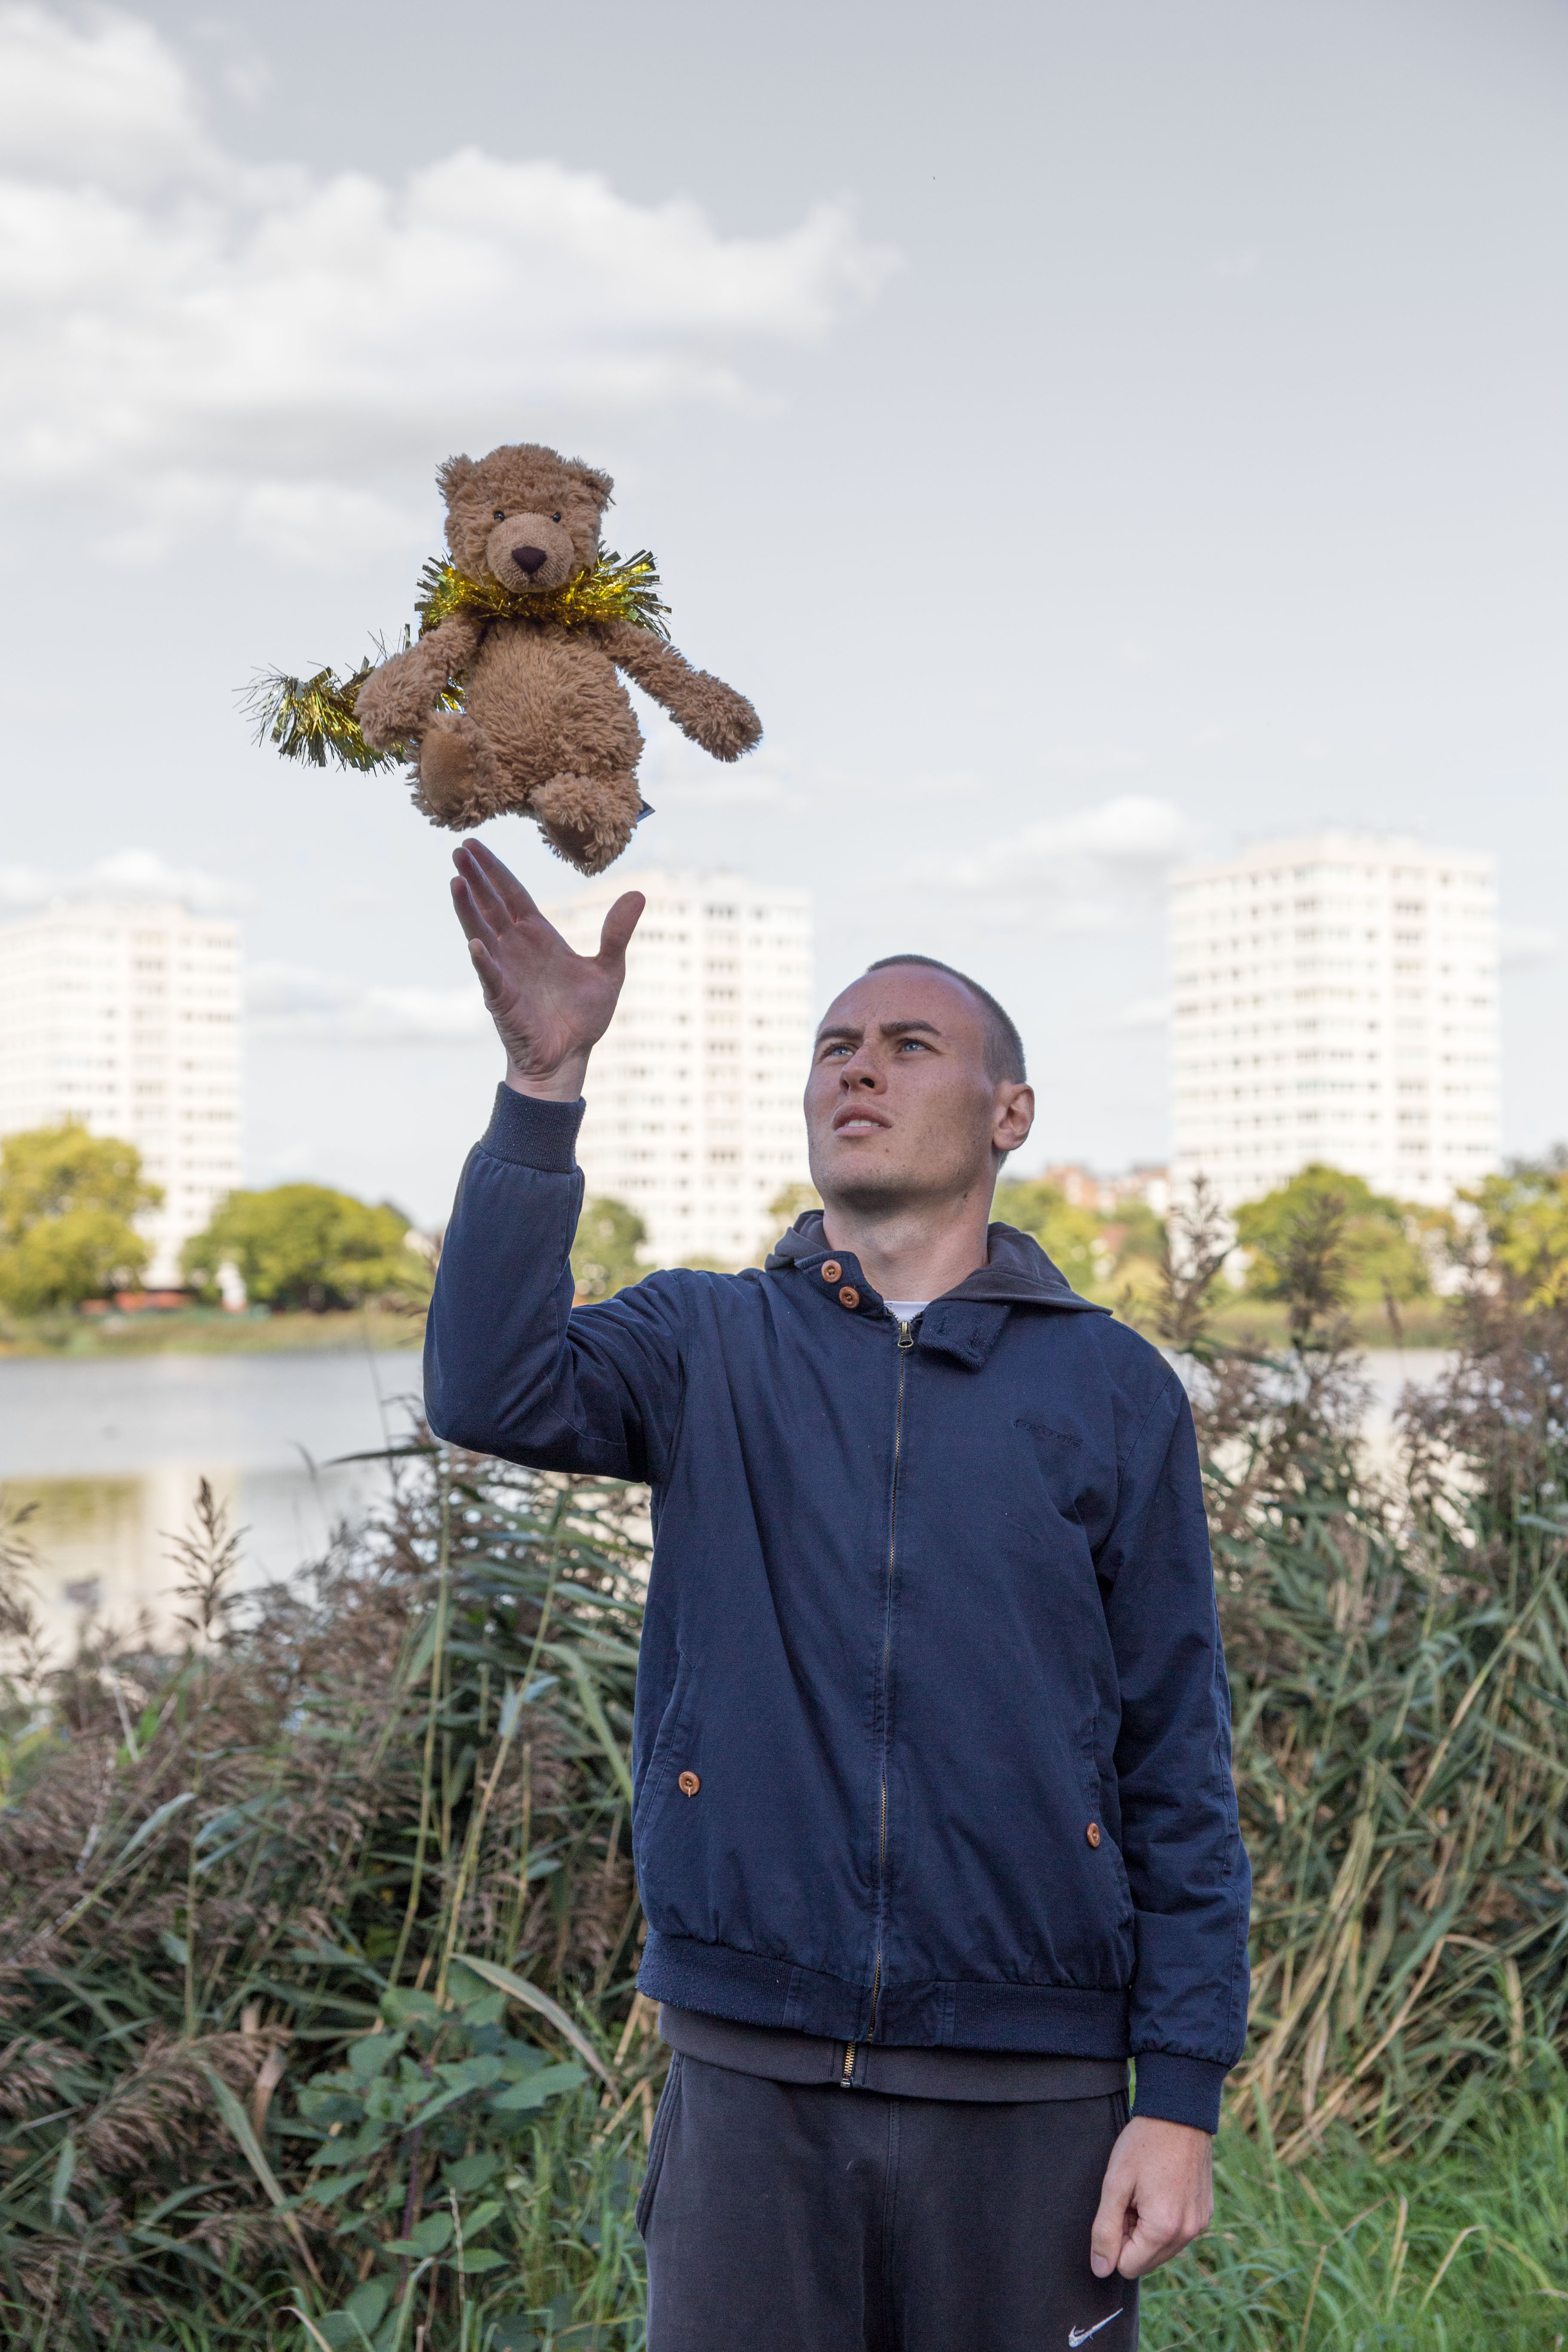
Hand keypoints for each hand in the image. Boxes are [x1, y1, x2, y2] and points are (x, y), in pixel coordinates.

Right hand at [449, 839, 642, 1099]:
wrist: (570, 1057)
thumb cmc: (583, 1017)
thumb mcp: (608, 969)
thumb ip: (617, 933)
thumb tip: (638, 894)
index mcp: (538, 936)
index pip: (512, 894)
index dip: (495, 870)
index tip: (476, 845)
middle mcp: (516, 948)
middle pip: (491, 904)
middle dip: (476, 877)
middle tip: (459, 848)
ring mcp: (505, 971)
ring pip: (481, 932)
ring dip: (468, 908)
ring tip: (456, 880)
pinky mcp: (503, 999)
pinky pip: (490, 976)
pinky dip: (483, 960)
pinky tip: (475, 942)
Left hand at [1090, 2116, 1212, 2279]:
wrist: (1179, 2112)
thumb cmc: (1143, 2144)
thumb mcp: (1114, 2184)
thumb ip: (1105, 2231)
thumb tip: (1100, 2270)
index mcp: (1163, 2229)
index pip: (1127, 2267)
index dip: (1115, 2240)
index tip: (1119, 2207)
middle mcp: (1188, 2233)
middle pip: (1146, 2261)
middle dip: (1132, 2235)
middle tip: (1131, 2197)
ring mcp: (1200, 2224)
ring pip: (1162, 2249)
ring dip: (1148, 2228)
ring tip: (1146, 2190)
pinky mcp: (1205, 2213)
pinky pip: (1178, 2233)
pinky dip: (1165, 2219)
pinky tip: (1161, 2188)